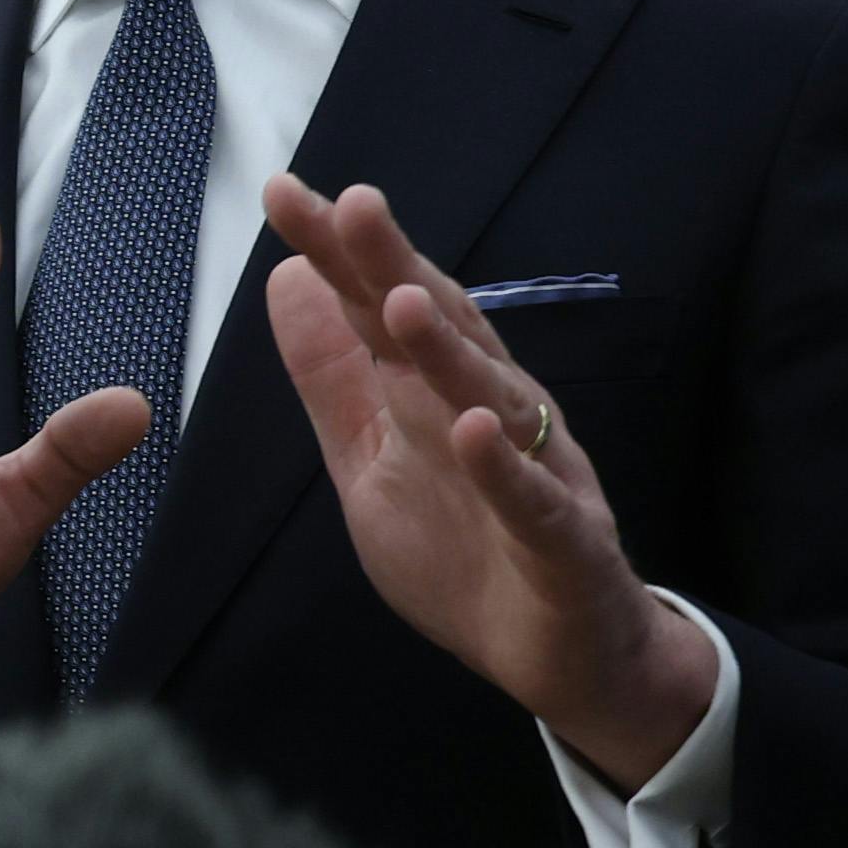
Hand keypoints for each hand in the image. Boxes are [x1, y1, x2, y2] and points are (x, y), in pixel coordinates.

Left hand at [260, 175, 716, 792]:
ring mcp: (535, 470)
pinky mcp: (562, 541)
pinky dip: (504, 467)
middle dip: (397, 268)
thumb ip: (333, 375)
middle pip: (442, 330)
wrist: (560, 654)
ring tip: (403, 300)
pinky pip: (532, 500)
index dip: (339, 253)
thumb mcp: (371, 458)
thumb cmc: (466, 546)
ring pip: (491, 400)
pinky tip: (476, 431)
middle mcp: (492, 412)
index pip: (382, 308)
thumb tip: (289, 279)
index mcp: (436, 392)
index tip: (285, 193)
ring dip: (448, 352)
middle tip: (353, 204)